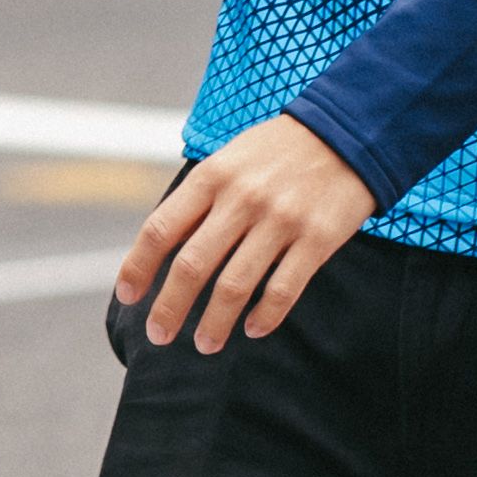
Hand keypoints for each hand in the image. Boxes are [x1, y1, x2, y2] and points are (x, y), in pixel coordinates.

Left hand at [113, 112, 374, 352]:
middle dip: (169, 308)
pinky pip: (283, 289)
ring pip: (234, 285)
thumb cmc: (278, 151)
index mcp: (213, 176)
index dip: (138, 267)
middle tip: (159, 335)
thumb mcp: (229, 159)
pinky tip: (253, 329)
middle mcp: (242, 198)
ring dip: (214, 323)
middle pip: (192, 266)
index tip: (129, 297)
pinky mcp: (317, 238)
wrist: (347, 131)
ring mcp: (280, 220)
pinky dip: (264, 316)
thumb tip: (161, 249)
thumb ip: (198, 199)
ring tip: (206, 344)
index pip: (161, 229)